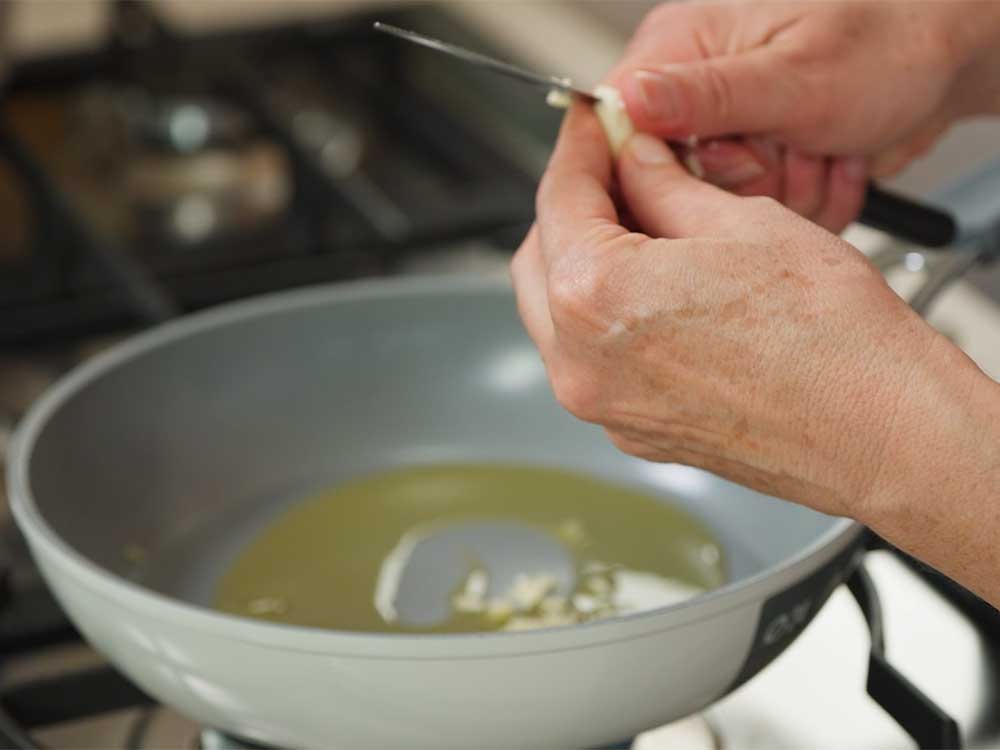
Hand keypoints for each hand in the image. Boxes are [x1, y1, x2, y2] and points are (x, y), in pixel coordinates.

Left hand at [512, 104, 968, 520]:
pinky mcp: (630, 432)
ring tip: (644, 227)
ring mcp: (602, 406)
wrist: (878, 431)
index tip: (596, 129)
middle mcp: (580, 362)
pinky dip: (605, 314)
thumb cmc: (830, 338)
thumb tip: (635, 160)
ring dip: (584, 261)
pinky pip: (592, 356)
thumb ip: (664, 186)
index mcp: (594, 296)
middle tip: (619, 171)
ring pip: (558, 312)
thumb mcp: (741, 222)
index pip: (558, 198)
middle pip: (540, 257)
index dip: (580, 149)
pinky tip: (655, 287)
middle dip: (572, 206)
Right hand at [607, 1, 999, 226]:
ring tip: (826, 145)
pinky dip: (810, 197)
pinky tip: (835, 158)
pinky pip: (762, 218)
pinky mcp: (761, 165)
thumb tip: (626, 101)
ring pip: (724, 210)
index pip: (617, 122)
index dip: (653, 162)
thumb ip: (703, 95)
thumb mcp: (792, 74)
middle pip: (674, 181)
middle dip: (747, 179)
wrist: (949, 63)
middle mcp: (697, 91)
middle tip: (791, 144)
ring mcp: (731, 132)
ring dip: (790, 188)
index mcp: (682, 48)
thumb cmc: (887, 41)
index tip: (713, 162)